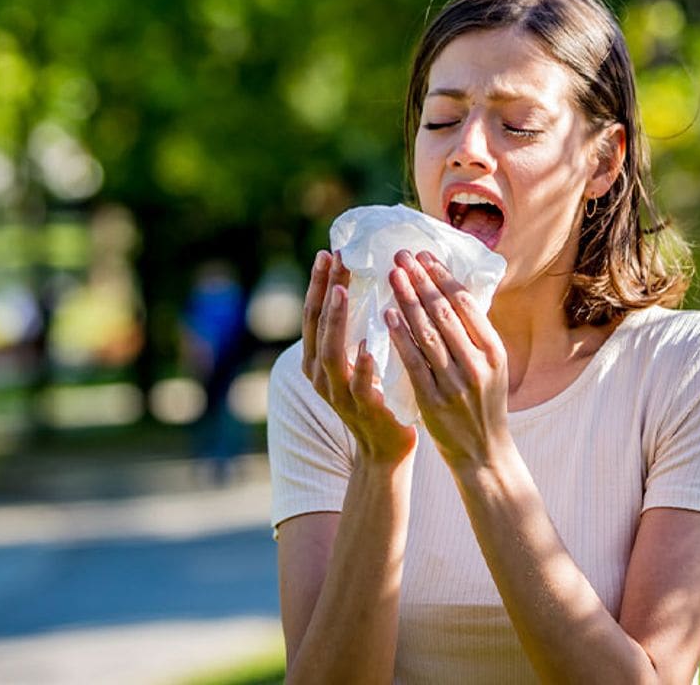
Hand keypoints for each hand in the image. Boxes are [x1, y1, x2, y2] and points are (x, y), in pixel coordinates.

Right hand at [302, 250, 416, 464]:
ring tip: (342, 291)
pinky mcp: (363, 410)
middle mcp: (321, 374)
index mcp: (317, 359)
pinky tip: (369, 347)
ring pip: (331, 352)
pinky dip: (363, 366)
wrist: (385, 447)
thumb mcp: (358, 357)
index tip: (328, 252)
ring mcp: (339, 393)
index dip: (319, 283)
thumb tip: (365, 281)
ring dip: (336, 320)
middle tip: (335, 258)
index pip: (313, 313)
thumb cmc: (376, 392)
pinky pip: (360, 386)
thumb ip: (356, 328)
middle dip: (325, 290)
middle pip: (318, 325)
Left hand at [387, 250, 510, 471]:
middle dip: (421, 281)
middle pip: (445, 313)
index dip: (443, 277)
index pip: (467, 304)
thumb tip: (452, 291)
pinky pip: (414, 362)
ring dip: (408, 301)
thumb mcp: (492, 366)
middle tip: (402, 256)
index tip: (424, 256)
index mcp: (495, 351)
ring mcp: (456, 384)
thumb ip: (475, 334)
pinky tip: (388, 316)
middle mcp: (478, 364)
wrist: (484, 454)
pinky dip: (400, 336)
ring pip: (428, 333)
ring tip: (393, 276)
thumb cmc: (484, 403)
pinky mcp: (434, 401)